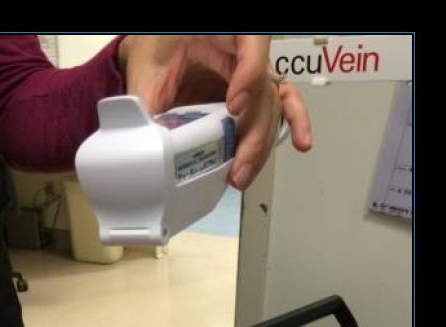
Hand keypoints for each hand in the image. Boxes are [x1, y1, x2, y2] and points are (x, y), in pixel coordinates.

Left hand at [117, 35, 311, 189]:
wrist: (158, 45)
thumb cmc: (159, 42)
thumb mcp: (149, 63)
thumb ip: (148, 96)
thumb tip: (144, 138)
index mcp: (228, 32)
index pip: (253, 46)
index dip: (249, 77)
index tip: (234, 107)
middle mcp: (245, 52)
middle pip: (264, 91)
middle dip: (253, 134)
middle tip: (238, 166)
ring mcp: (252, 75)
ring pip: (270, 109)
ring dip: (261, 146)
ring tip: (242, 175)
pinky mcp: (253, 93)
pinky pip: (283, 104)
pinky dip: (293, 123)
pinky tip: (301, 143)